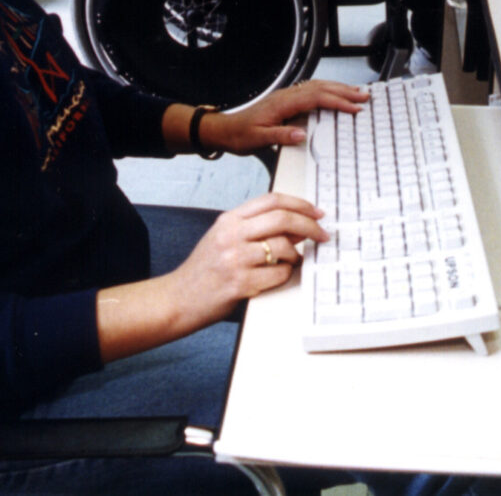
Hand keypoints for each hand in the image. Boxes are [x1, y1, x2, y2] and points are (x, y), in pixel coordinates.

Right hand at [169, 192, 328, 324]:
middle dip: (309, 226)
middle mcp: (231, 235)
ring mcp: (236, 259)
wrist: (178, 299)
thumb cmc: (204, 270)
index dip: (300, 204)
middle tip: (322, 235)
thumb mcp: (223, 238)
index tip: (316, 212)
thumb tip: (295, 226)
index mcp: (229, 219)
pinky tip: (277, 276)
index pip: (271, 200)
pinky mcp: (241, 284)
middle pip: (282, 219)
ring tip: (292, 261)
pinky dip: (285, 274)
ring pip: (284, 247)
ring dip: (296, 255)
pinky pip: (278, 274)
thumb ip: (254, 228)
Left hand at [206, 79, 368, 153]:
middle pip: (320, 88)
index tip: (353, 107)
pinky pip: (311, 91)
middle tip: (364, 96)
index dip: (336, 102)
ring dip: (337, 88)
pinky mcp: (286, 100)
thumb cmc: (239, 135)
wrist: (224, 130)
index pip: (315, 98)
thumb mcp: (257, 140)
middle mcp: (285, 96)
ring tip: (356, 93)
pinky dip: (327, 91)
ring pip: (317, 86)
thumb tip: (301, 134)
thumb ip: (279, 136)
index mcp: (282, 103)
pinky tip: (334, 94)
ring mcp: (286, 96)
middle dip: (344, 91)